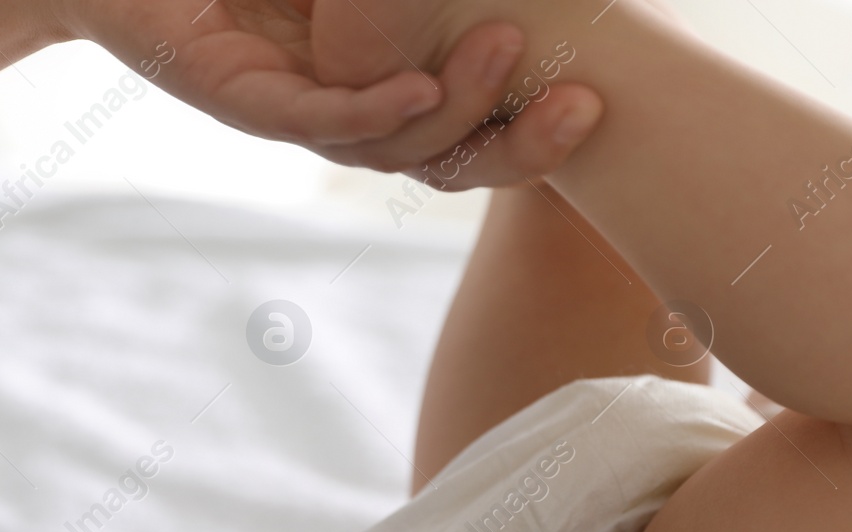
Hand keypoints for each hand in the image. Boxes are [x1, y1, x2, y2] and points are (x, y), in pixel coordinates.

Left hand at [63, 0, 604, 186]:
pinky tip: (421, 89)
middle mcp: (358, 117)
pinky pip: (323, 122)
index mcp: (396, 90)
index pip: (483, 133)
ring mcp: (306, 116)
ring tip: (506, 50)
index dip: (543, 131)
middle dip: (526, 141)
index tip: (602, 95)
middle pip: (455, 160)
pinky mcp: (248, 103)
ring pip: (399, 146)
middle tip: (586, 103)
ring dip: (460, 107)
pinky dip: (376, 108)